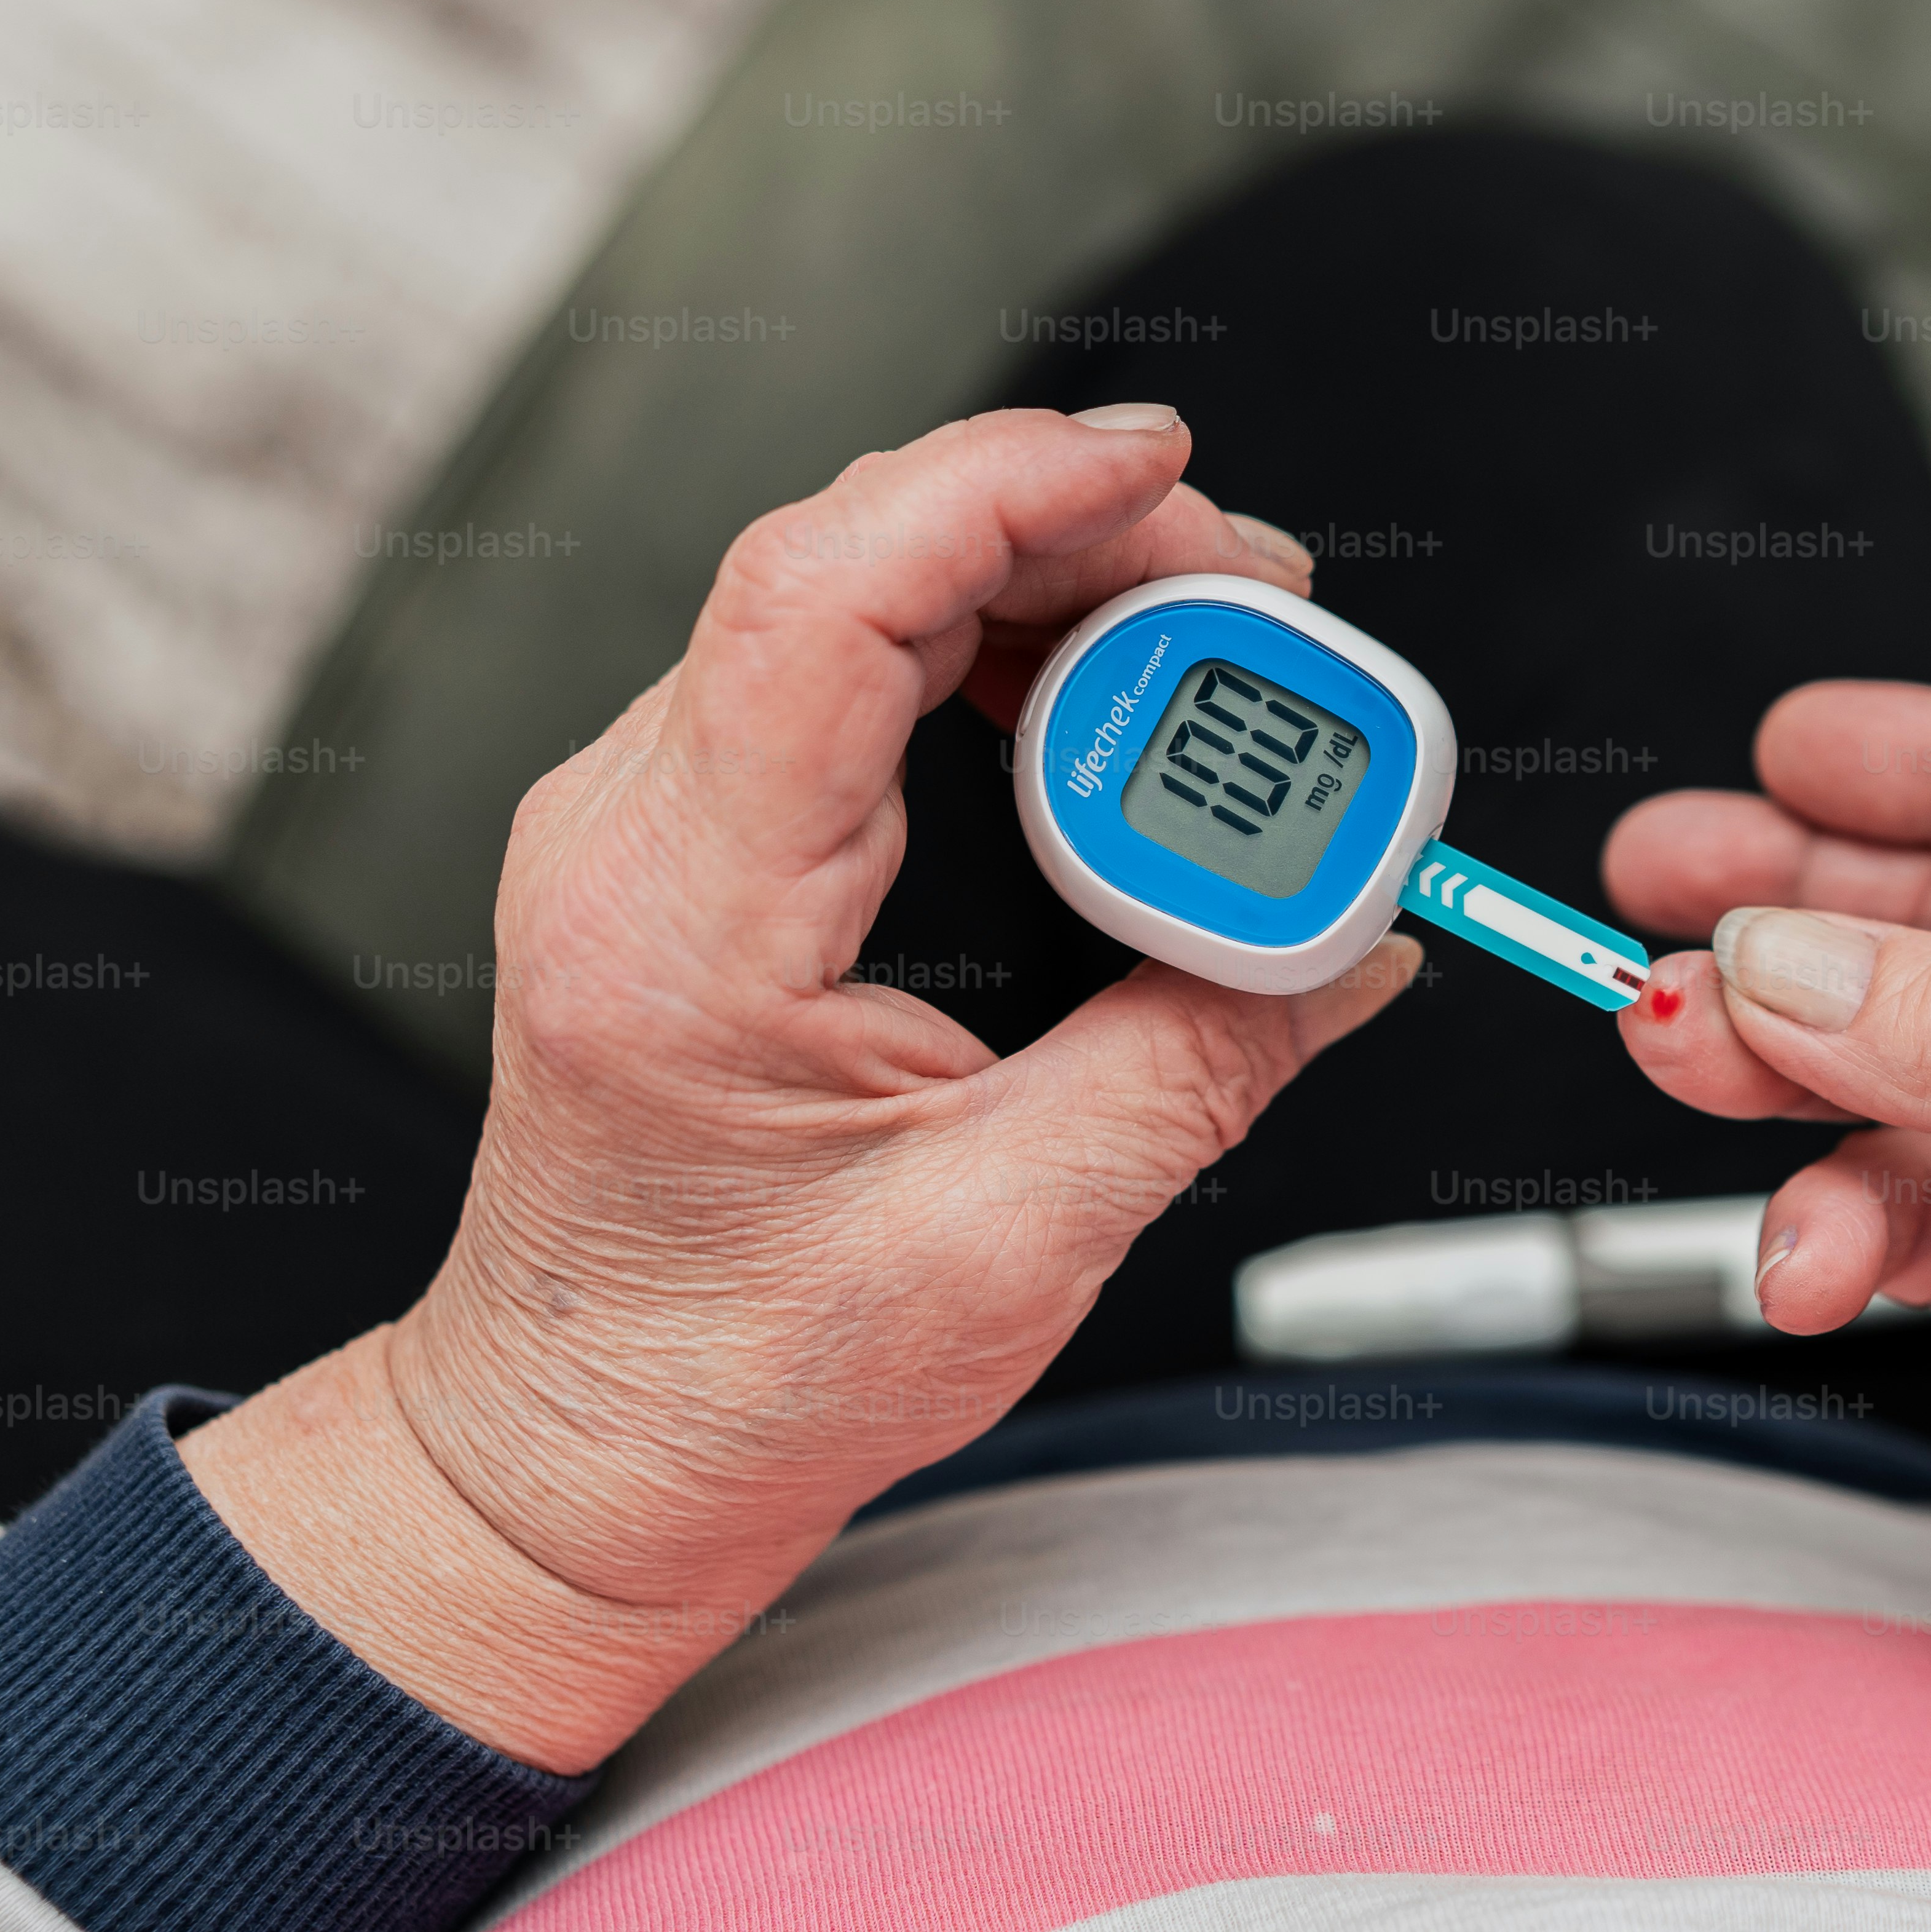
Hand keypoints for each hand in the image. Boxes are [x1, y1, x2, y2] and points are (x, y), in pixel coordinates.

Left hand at [184, 408, 1418, 1771]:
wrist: (573, 1457)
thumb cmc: (729, 1384)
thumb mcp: (1017, 1241)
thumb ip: (1204, 1065)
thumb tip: (1357, 941)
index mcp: (686, 923)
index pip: (824, 597)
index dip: (1003, 491)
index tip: (1163, 474)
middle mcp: (632, 834)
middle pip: (855, 558)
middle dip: (1078, 535)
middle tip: (1264, 605)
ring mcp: (645, 818)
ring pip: (852, 587)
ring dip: (1043, 582)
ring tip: (1208, 647)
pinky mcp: (690, 832)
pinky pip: (839, 657)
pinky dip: (988, 642)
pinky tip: (1097, 694)